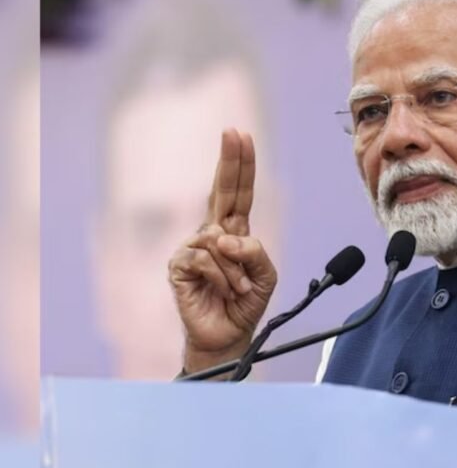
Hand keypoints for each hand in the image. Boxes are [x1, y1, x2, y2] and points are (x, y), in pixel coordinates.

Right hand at [168, 129, 277, 374]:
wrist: (227, 334)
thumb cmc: (245, 301)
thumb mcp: (266, 275)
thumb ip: (255, 251)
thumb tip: (225, 237)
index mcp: (235, 230)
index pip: (238, 192)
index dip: (240, 165)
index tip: (240, 136)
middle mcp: (213, 232)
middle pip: (222, 191)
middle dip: (229, 162)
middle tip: (232, 133)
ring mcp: (193, 247)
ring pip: (221, 240)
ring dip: (236, 269)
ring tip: (237, 288)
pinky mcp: (179, 265)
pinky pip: (205, 258)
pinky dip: (221, 276)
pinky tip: (221, 290)